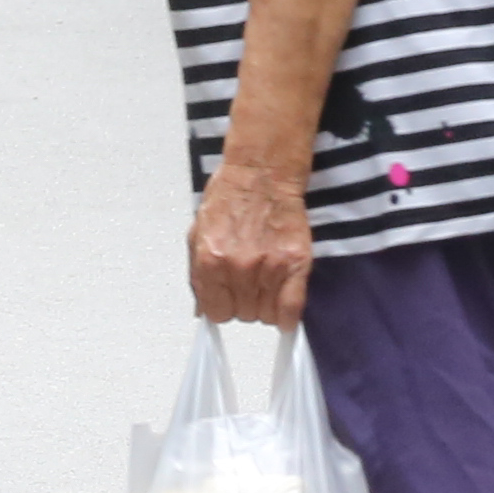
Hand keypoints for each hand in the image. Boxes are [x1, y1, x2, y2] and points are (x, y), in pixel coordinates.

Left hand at [185, 160, 312, 328]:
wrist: (261, 175)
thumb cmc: (227, 199)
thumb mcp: (198, 233)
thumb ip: (198, 274)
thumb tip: (203, 310)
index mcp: (209, 261)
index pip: (217, 313)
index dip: (223, 307)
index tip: (229, 298)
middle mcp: (238, 268)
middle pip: (243, 315)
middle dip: (244, 303)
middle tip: (248, 282)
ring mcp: (268, 267)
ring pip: (266, 316)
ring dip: (266, 306)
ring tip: (265, 283)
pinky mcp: (295, 263)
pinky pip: (291, 309)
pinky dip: (288, 318)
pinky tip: (284, 312)